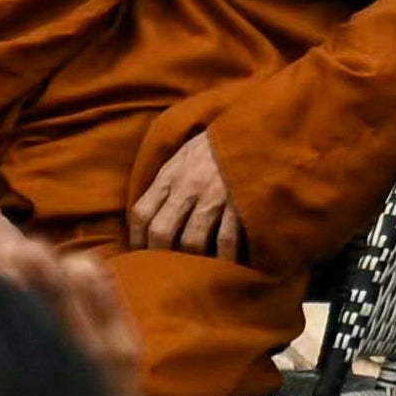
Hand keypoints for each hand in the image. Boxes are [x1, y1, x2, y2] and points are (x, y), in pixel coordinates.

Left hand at [128, 126, 241, 258]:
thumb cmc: (219, 144)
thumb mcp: (185, 153)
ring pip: (192, 241)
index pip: (141, 213)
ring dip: (193, 259)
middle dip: (160, 255)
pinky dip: (225, 257)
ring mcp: (216, 196)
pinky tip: (226, 265)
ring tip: (196, 269)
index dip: (136, 240)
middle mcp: (188, 186)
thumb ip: (167, 179)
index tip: (142, 253)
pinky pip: (227, 240)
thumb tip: (151, 212)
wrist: (259, 126)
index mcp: (170, 174)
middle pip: (162, 232)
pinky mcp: (241, 204)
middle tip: (167, 268)